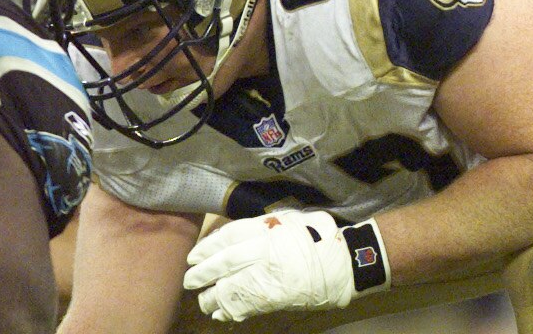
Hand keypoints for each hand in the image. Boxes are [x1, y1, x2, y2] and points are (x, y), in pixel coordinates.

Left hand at [183, 210, 388, 320]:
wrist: (343, 265)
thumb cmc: (318, 238)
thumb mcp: (293, 221)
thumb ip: (264, 226)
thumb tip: (234, 236)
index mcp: (269, 231)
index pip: (228, 237)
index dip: (207, 247)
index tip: (195, 255)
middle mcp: (264, 253)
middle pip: (223, 263)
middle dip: (202, 273)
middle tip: (190, 279)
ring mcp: (267, 278)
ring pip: (227, 289)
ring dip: (210, 296)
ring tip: (203, 298)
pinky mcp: (271, 299)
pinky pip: (241, 307)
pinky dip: (227, 310)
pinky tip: (220, 311)